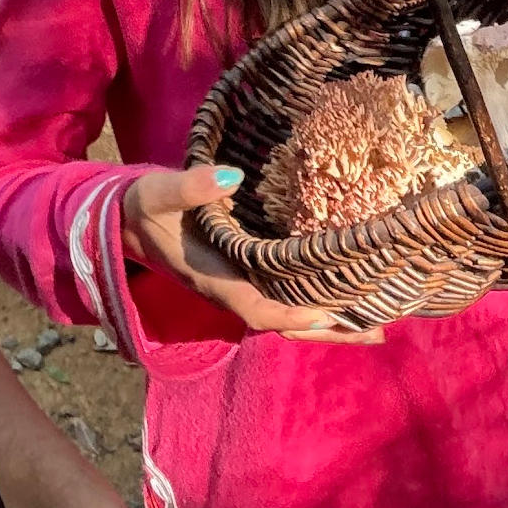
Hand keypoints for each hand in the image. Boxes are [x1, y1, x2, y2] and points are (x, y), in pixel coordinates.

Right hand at [120, 166, 383, 344]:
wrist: (130, 220)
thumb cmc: (147, 205)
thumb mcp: (160, 191)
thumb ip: (190, 186)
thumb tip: (231, 176)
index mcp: (213, 278)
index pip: (255, 307)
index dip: (289, 314)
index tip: (327, 314)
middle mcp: (231, 290)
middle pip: (283, 323)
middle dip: (327, 330)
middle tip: (378, 331)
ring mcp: (241, 286)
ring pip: (288, 315)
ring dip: (329, 322)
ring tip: (377, 323)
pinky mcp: (248, 276)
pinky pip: (286, 298)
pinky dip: (317, 303)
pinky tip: (350, 299)